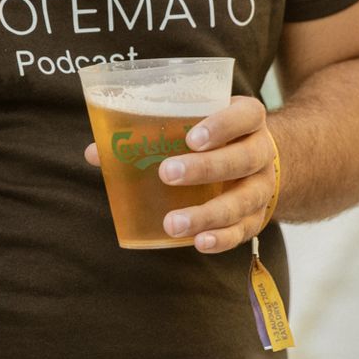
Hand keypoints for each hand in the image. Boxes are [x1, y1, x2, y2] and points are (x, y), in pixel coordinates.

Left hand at [83, 96, 274, 254]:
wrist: (257, 159)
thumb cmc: (213, 136)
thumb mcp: (193, 122)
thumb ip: (148, 131)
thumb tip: (95, 153)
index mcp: (248, 118)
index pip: (244, 116)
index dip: (222, 126)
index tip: (191, 138)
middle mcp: (261, 152)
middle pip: (243, 159)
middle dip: (206, 168)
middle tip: (167, 173)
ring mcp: (262, 187)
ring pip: (242, 201)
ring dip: (208, 213)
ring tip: (174, 223)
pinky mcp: (257, 217)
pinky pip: (243, 230)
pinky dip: (222, 239)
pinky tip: (199, 242)